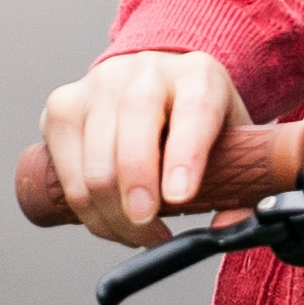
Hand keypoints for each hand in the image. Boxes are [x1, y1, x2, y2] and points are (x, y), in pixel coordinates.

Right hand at [38, 47, 252, 243]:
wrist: (155, 82)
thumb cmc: (194, 120)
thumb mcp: (231, 141)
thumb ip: (240, 190)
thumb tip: (225, 230)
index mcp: (199, 75)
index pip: (194, 112)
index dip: (185, 156)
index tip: (180, 196)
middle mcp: (147, 71)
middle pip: (134, 137)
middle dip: (138, 193)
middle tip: (151, 230)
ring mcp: (99, 85)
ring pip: (96, 164)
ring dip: (113, 215)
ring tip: (136, 233)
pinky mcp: (63, 107)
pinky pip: (68, 173)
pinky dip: (87, 210)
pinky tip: (109, 220)